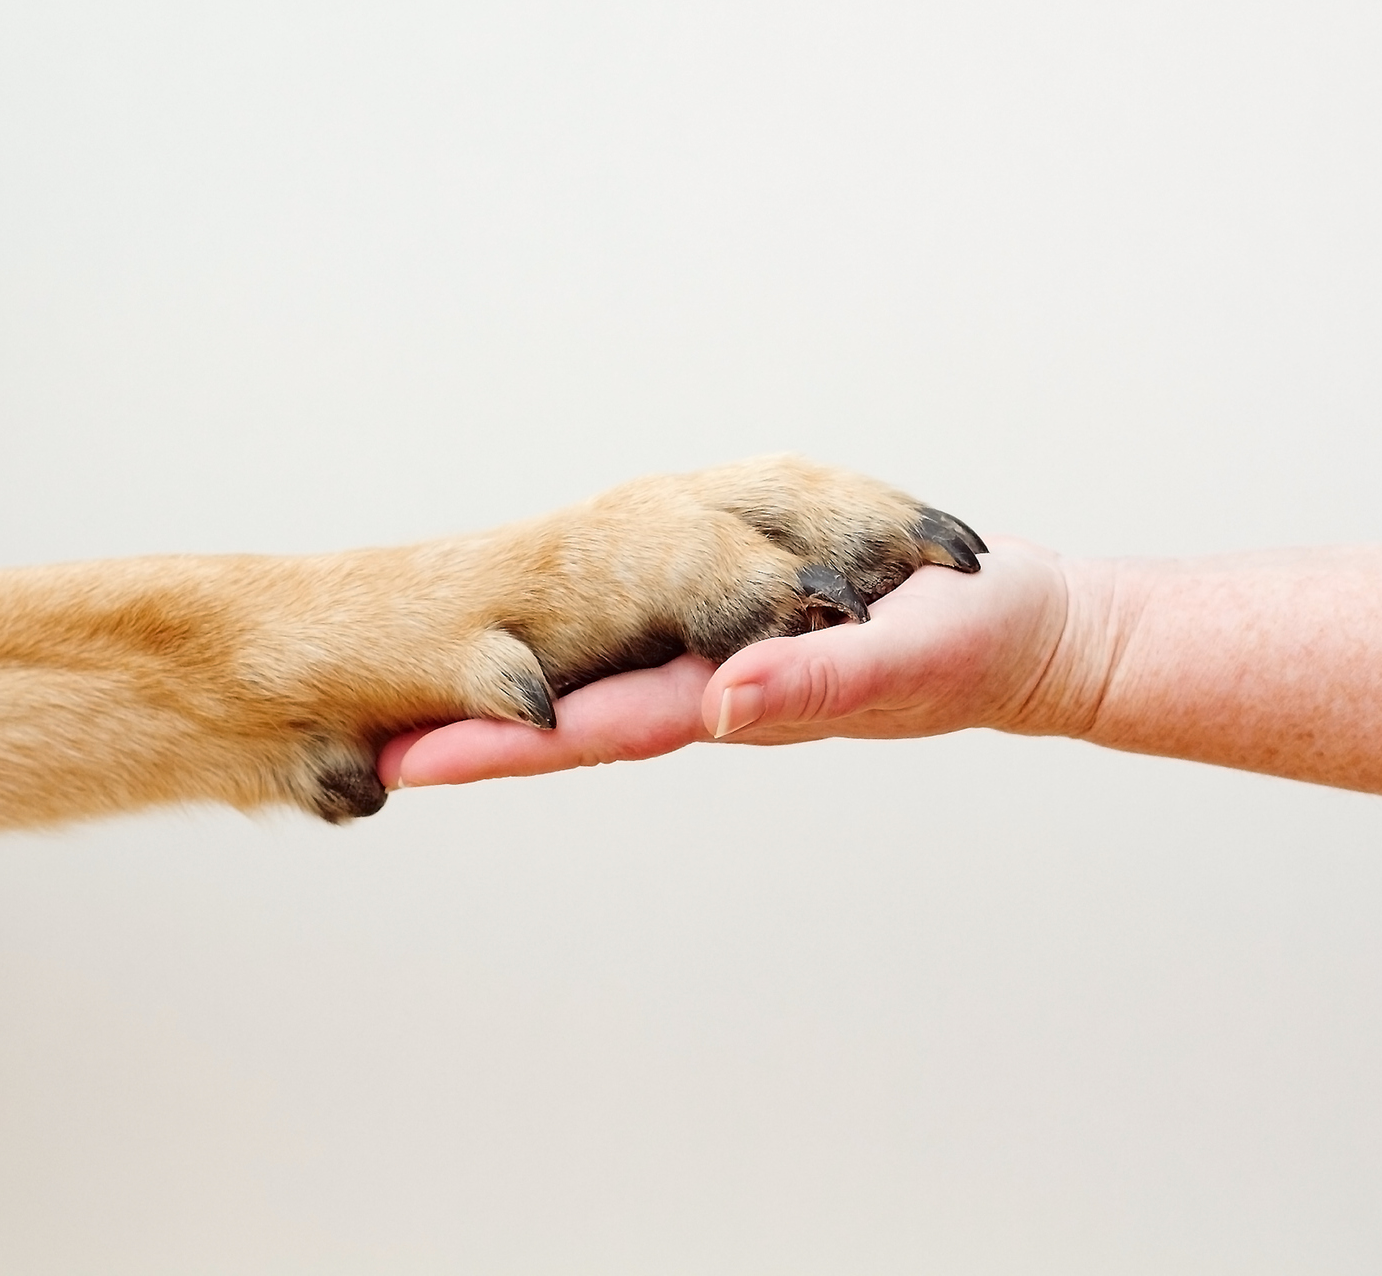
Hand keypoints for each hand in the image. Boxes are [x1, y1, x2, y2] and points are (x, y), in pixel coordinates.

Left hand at [377, 542, 1080, 787]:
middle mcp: (707, 683)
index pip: (594, 727)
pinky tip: (529, 653)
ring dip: (507, 696)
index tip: (409, 762)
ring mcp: (718, 657)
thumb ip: (815, 681)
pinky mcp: (738, 620)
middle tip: (364, 744)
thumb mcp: (903, 658)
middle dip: (470, 732)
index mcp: (733, 694)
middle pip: (568, 715)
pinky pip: (639, 637)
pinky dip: (570, 652)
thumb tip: (723, 705)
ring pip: (592, 679)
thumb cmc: (971, 648)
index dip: (500, 746)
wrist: (1017, 630)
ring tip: (412, 700)